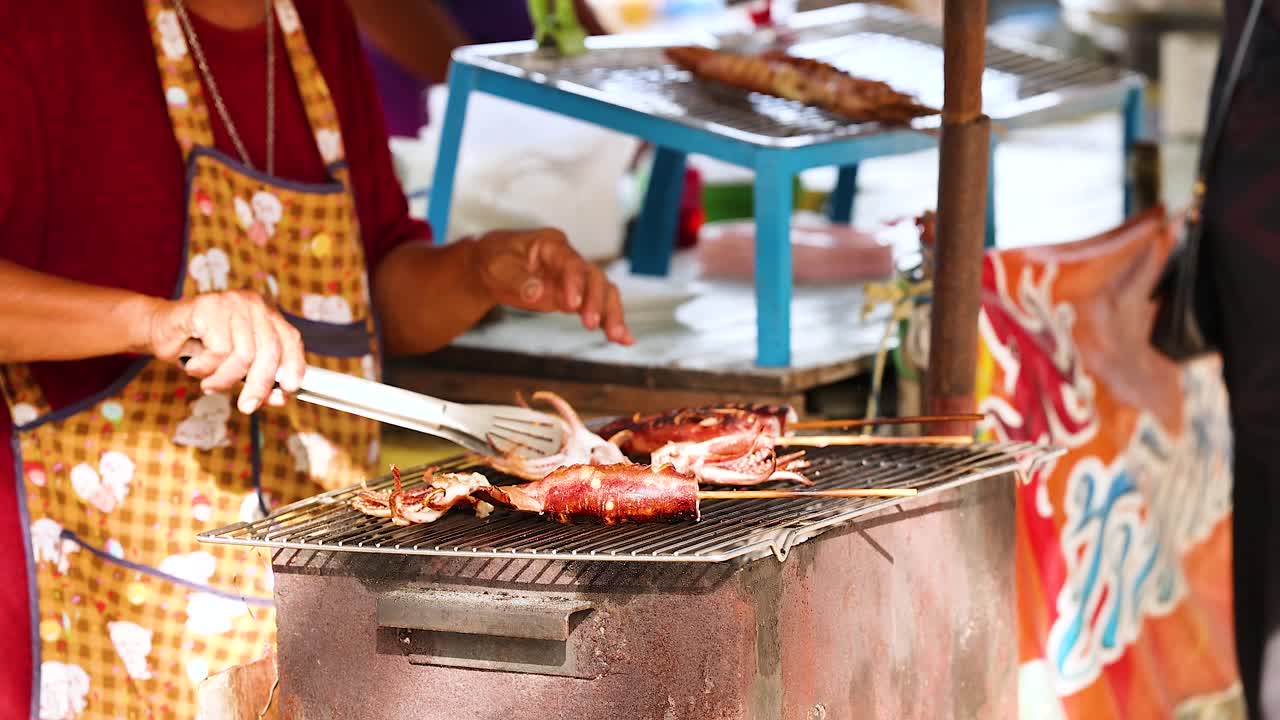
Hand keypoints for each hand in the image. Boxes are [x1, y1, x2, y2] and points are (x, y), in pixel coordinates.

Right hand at [143, 290, 305, 413]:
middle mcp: (253, 304)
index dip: (294, 366)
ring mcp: (232, 302)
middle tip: (247, 407)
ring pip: (244, 355)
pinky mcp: (209, 307)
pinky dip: (205, 368)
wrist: (159, 330)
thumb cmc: (200, 348)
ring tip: (209, 383)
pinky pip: (218, 351)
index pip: (290, 339)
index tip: (289, 391)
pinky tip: (195, 365)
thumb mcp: (234, 366)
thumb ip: (257, 378)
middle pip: (269, 351)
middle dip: (259, 385)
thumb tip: (279, 398)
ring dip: (224, 379)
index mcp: (265, 314)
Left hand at [470, 228, 633, 344]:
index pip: (572, 263)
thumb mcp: (499, 268)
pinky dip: (610, 322)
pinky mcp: (575, 297)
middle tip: (593, 325)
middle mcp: (570, 260)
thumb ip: (518, 280)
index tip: (572, 305)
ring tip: (617, 337)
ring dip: (611, 314)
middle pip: (595, 278)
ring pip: (603, 293)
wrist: (491, 267)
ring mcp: (575, 279)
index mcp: (553, 245)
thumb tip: (536, 292)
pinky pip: (598, 308)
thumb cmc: (495, 261)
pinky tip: (625, 340)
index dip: (575, 283)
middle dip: (597, 302)